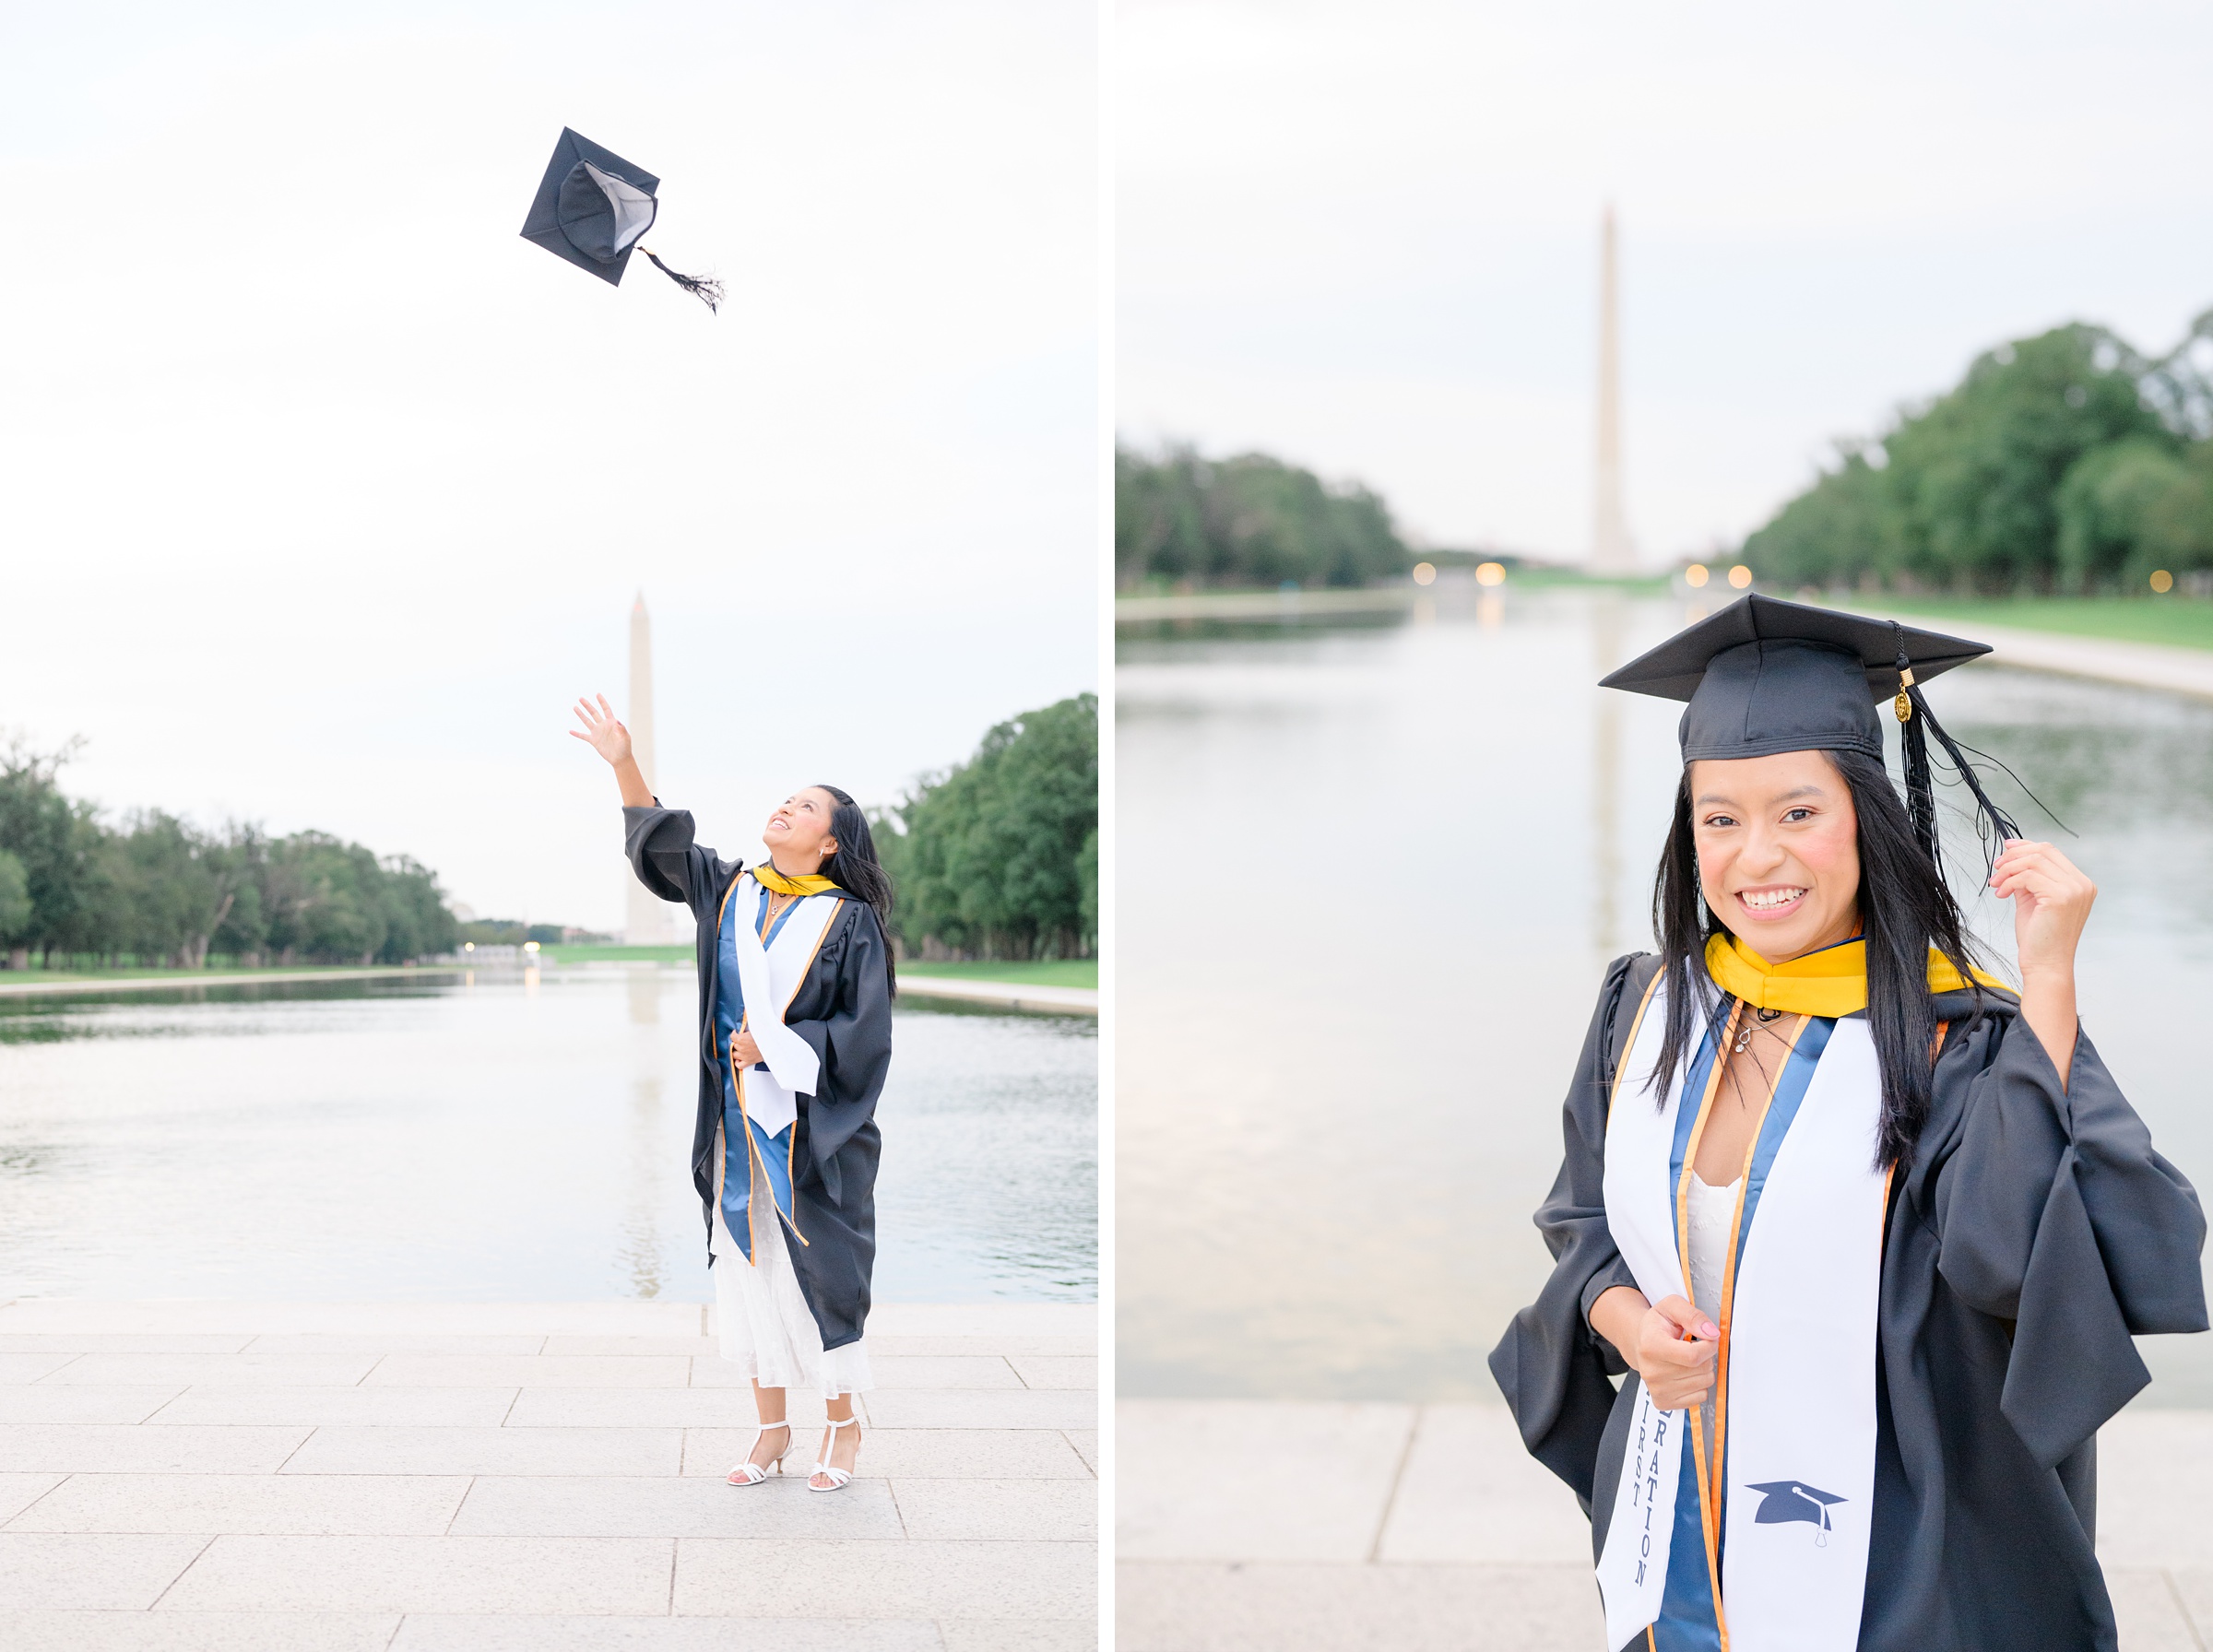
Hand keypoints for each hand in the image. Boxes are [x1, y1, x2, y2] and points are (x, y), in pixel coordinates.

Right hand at [569, 694, 632, 766]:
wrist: (620, 758)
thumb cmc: (625, 747)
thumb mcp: (625, 738)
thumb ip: (621, 729)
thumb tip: (617, 722)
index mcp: (612, 723)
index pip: (606, 709)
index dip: (602, 702)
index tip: (597, 694)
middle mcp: (603, 725)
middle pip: (594, 713)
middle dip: (588, 705)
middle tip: (581, 698)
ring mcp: (598, 733)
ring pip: (587, 721)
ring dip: (581, 714)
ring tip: (575, 707)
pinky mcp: (594, 741)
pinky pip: (583, 736)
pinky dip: (577, 734)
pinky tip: (570, 731)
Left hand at [730, 1031, 762, 1067]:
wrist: (772, 1045)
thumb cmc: (764, 1037)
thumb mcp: (754, 1030)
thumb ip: (746, 1031)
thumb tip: (742, 1032)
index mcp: (741, 1039)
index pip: (732, 1036)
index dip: (734, 1034)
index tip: (736, 1033)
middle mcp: (741, 1048)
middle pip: (734, 1045)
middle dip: (737, 1042)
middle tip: (742, 1041)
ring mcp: (744, 1056)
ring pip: (734, 1054)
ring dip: (737, 1051)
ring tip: (740, 1049)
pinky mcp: (748, 1062)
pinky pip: (739, 1065)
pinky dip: (737, 1062)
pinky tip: (739, 1059)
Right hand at [1633, 1295, 1719, 1411]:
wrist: (1640, 1343)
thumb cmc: (1657, 1326)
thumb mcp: (1672, 1307)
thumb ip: (1692, 1315)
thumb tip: (1711, 1333)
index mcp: (1651, 1346)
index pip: (1693, 1356)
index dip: (1709, 1345)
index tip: (1707, 1337)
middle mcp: (1651, 1372)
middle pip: (1701, 1370)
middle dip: (1706, 1356)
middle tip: (1692, 1346)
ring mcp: (1657, 1390)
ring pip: (1704, 1383)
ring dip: (1703, 1370)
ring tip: (1687, 1359)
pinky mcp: (1663, 1402)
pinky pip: (1700, 1397)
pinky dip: (1699, 1384)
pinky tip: (1685, 1373)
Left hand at [1989, 839, 2091, 1086]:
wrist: (2045, 966)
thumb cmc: (2039, 937)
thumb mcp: (2033, 900)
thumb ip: (2028, 878)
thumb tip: (2012, 853)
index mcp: (2080, 884)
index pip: (2051, 852)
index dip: (2025, 847)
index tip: (2004, 852)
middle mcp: (2082, 884)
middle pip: (2043, 851)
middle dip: (2013, 857)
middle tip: (1995, 870)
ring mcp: (2074, 890)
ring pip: (2033, 861)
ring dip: (2008, 870)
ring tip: (1995, 885)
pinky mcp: (2061, 898)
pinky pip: (2027, 877)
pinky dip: (2009, 882)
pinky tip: (2001, 895)